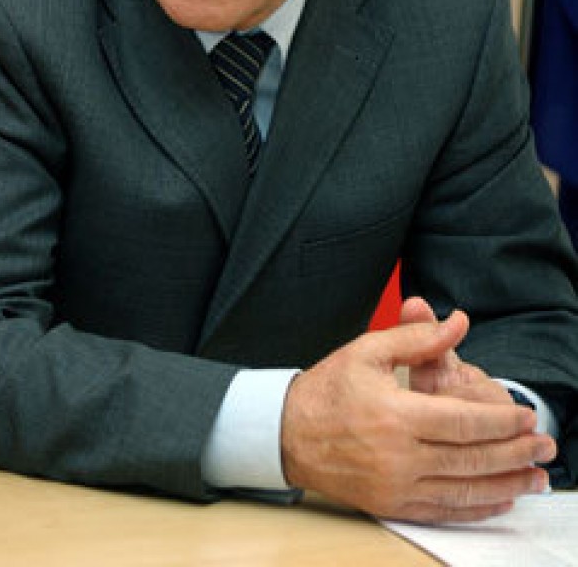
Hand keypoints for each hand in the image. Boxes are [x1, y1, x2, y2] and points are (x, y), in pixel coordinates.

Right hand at [280, 311, 555, 523]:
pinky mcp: (391, 504)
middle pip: (470, 459)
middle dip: (515, 453)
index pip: (462, 422)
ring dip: (506, 484)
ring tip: (536, 476)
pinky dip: (477, 507)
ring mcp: (394, 485)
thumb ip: (417, 337)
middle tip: (546, 446)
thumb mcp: (368, 350)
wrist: (288, 433)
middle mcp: (397, 456)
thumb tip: (458, 323)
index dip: (501, 421)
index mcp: (393, 414)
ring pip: (463, 490)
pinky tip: (499, 498)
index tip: (526, 416)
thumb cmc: (328, 388)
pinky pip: (444, 511)